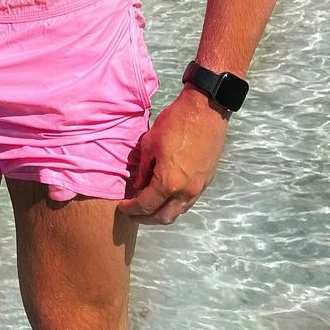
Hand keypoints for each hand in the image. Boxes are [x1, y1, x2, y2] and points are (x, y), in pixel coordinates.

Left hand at [116, 86, 229, 224]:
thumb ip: (143, 169)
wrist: (205, 111)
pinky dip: (175, 204)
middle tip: (133, 212)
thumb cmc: (175, 123)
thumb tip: (139, 186)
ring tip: (148, 205)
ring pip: (178, 212)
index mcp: (168, 183)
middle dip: (145, 218)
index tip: (123, 207)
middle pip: (163, 218)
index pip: (146, 206)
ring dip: (161, 213)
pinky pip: (188, 202)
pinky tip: (165, 195)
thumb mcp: (150, 144)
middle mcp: (185, 191)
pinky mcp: (207, 181)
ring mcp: (199, 188)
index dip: (132, 209)